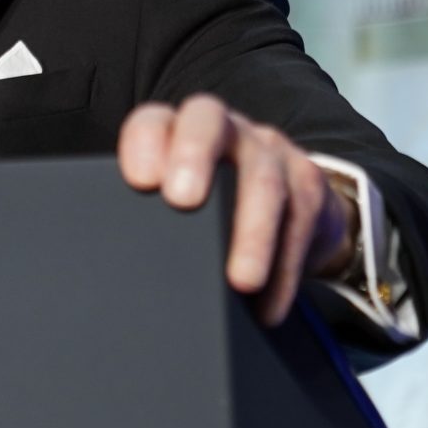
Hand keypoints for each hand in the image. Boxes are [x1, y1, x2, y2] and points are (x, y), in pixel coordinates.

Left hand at [116, 94, 352, 325]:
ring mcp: (268, 149)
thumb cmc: (212, 211)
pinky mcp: (307, 180)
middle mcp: (223, 130)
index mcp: (177, 132)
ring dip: (254, 233)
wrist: (290, 207)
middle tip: (182, 200)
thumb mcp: (177, 205)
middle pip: (208, 121)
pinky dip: (284, 271)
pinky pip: (301, 219)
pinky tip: (268, 305)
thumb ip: (150, 219)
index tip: (139, 181)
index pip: (154, 121)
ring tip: (241, 281)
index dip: (145, 142)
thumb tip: (120, 271)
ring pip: (263, 176)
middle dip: (193, 155)